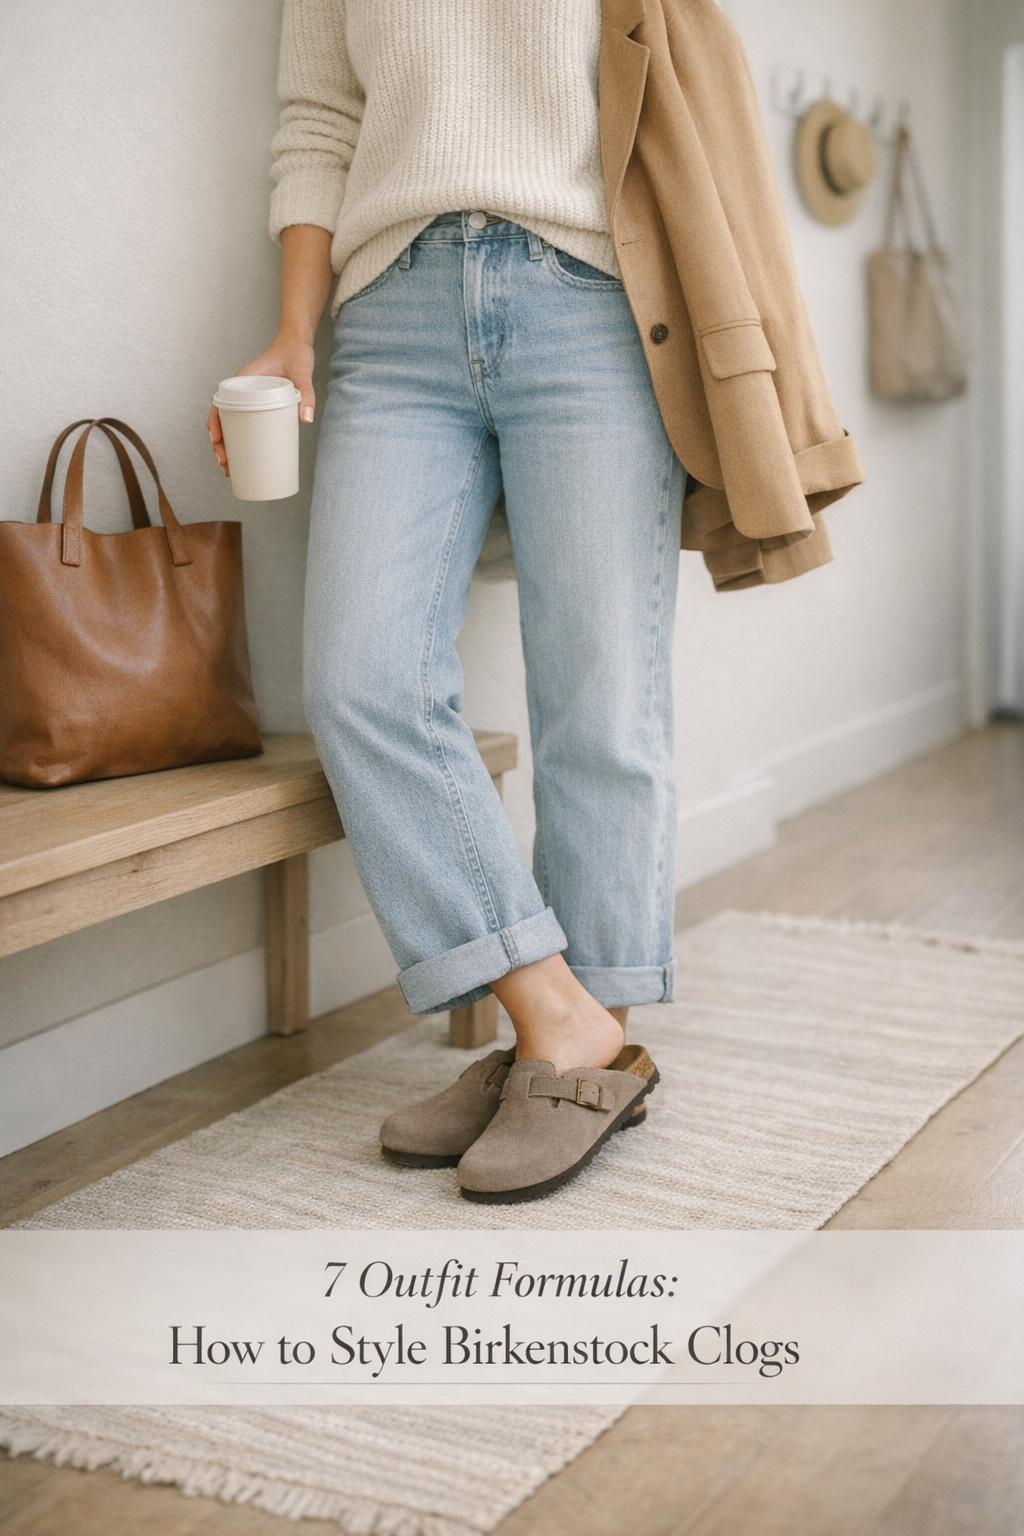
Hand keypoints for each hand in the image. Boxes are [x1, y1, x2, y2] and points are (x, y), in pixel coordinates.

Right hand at [207, 335, 316, 475]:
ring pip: (231, 425)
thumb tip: (307, 419)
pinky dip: (240, 440)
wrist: (297, 343)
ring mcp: (248, 399)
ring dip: (227, 447)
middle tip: (226, 467)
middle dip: (219, 446)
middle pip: (222, 421)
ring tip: (231, 469)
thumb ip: (306, 393)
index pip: (219, 405)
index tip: (217, 443)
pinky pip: (244, 423)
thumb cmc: (295, 353)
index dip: (215, 426)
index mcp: (241, 381)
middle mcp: (240, 391)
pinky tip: (242, 458)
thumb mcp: (301, 372)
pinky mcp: (258, 404)